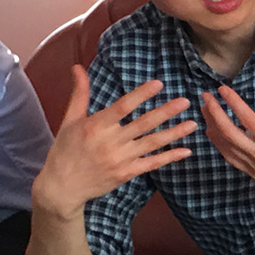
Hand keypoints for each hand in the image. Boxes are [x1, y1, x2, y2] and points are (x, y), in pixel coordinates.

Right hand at [33, 65, 196, 217]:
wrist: (61, 187)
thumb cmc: (65, 150)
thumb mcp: (70, 120)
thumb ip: (80, 94)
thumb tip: (78, 67)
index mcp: (96, 126)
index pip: (122, 107)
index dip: (141, 95)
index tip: (159, 84)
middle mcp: (110, 142)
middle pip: (143, 124)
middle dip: (165, 112)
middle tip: (185, 101)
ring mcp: (120, 159)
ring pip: (152, 144)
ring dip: (174, 133)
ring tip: (193, 123)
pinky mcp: (126, 173)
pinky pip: (152, 164)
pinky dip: (170, 158)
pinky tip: (186, 151)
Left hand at [201, 86, 254, 210]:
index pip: (248, 120)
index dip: (233, 103)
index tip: (222, 90)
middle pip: (229, 134)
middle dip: (214, 114)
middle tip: (205, 97)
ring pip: (227, 148)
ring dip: (213, 128)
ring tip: (204, 112)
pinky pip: (232, 159)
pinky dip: (220, 146)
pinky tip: (214, 135)